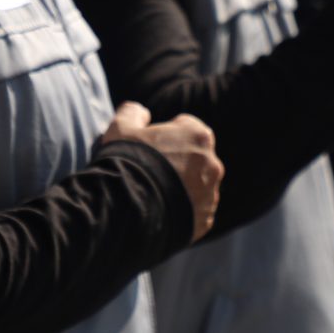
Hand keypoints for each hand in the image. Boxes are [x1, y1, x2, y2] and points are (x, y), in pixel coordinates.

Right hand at [103, 103, 221, 241]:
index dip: (168, 135)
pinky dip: (183, 211)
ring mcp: (211, 194)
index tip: (153, 146)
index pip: (188, 127)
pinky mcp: (205, 220)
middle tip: (153, 172)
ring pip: (199, 186)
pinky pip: (196, 212)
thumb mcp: (121, 128)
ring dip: (183, 188)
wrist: (128, 208)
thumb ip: (133, 113)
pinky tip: (161, 212)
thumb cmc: (126, 162)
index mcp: (198, 135)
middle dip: (179, 163)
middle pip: (196, 158)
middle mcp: (212, 163)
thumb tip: (142, 113)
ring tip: (156, 195)